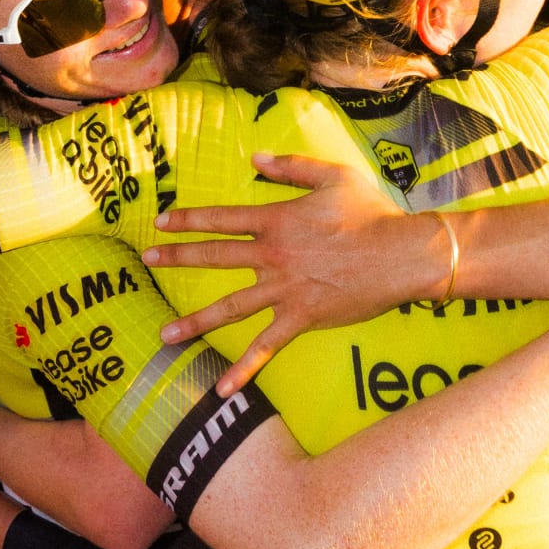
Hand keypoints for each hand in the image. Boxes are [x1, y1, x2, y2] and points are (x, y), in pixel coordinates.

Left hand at [145, 153, 435, 395]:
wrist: (401, 254)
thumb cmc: (370, 212)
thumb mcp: (332, 176)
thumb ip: (291, 167)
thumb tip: (255, 160)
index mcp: (277, 220)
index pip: (222, 218)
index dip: (189, 219)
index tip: (162, 222)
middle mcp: (273, 255)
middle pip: (215, 257)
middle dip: (177, 258)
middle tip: (147, 259)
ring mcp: (285, 290)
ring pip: (230, 307)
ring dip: (195, 321)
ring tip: (164, 334)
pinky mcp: (302, 318)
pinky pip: (267, 347)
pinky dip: (245, 369)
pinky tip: (222, 389)